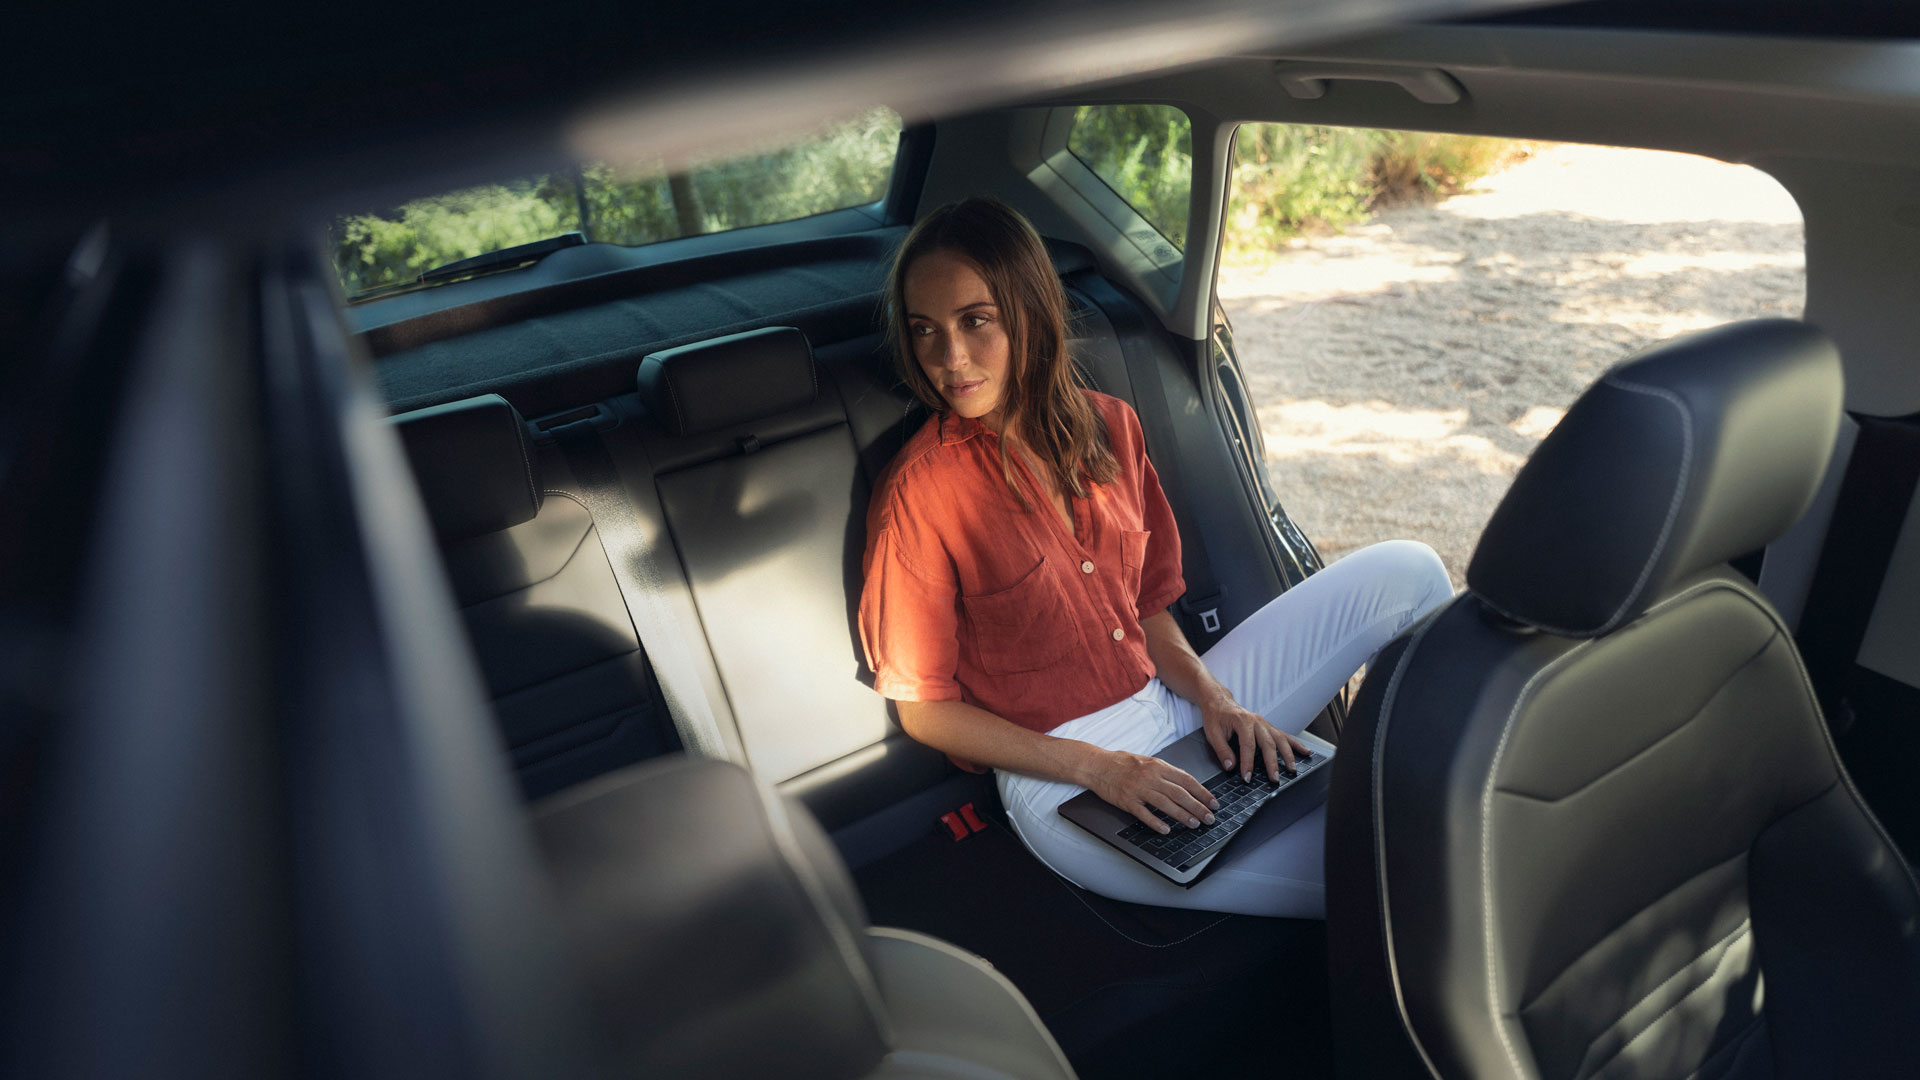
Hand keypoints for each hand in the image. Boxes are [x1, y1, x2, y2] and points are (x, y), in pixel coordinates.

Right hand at [1086, 750, 1219, 834]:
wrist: (1097, 765)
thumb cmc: (1122, 763)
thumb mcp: (1147, 761)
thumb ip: (1165, 772)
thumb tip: (1186, 785)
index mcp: (1158, 766)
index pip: (1186, 780)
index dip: (1202, 793)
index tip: (1213, 802)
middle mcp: (1150, 777)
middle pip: (1179, 793)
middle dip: (1197, 807)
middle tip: (1209, 818)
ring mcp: (1138, 789)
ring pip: (1165, 804)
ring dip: (1182, 815)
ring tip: (1194, 824)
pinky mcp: (1127, 800)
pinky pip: (1144, 814)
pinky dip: (1156, 822)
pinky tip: (1166, 829)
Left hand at [1201, 694, 1306, 782]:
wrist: (1220, 702)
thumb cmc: (1216, 716)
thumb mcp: (1212, 733)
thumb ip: (1222, 750)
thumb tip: (1230, 767)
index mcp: (1242, 721)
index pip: (1247, 745)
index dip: (1248, 763)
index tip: (1247, 777)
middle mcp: (1257, 721)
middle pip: (1268, 743)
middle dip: (1272, 763)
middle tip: (1275, 779)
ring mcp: (1265, 724)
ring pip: (1280, 739)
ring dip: (1288, 755)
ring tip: (1292, 770)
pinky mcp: (1269, 727)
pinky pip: (1284, 735)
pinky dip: (1296, 744)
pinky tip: (1305, 752)